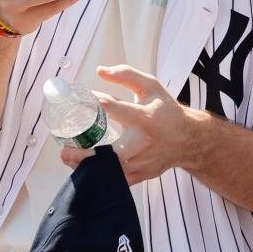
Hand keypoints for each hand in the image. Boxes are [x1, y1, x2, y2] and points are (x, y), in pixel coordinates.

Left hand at [59, 65, 196, 183]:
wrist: (188, 139)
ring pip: (111, 171)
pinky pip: (117, 181)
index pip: (117, 109)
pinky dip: (99, 177)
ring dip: (87, 167)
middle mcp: (143, 142)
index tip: (78, 102)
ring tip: (68, 158)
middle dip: (86, 155)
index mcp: (145, 118)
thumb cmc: (166, 111)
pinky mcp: (141, 175)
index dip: (96, 105)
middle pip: (112, 153)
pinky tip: (85, 170)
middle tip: (64, 150)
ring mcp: (142, 162)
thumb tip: (100, 70)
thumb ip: (126, 75)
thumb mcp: (151, 86)